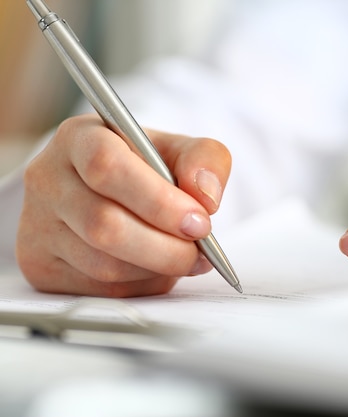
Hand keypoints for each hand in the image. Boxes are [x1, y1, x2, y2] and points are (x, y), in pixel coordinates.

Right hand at [16, 114, 231, 296]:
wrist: (113, 192)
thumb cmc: (148, 168)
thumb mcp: (182, 150)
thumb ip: (206, 159)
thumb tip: (205, 196)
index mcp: (80, 138)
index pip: (106, 166)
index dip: (158, 201)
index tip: (199, 221)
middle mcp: (48, 180)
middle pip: (104, 225)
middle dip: (166, 247)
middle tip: (201, 252)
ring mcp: (38, 226)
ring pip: (104, 266)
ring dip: (157, 270)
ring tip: (185, 258)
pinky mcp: (42, 267)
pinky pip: (100, 291)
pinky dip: (142, 285)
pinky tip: (156, 268)